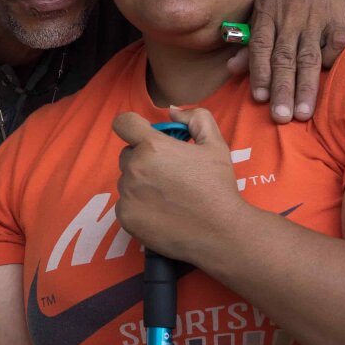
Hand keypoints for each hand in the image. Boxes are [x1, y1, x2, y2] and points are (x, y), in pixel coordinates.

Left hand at [111, 108, 245, 261]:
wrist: (220, 232)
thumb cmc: (218, 188)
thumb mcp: (215, 145)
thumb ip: (196, 119)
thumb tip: (172, 112)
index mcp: (153, 146)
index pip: (124, 123)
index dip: (132, 125)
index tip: (142, 134)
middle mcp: (135, 168)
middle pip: (127, 155)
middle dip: (143, 159)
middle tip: (168, 173)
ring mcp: (128, 194)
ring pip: (126, 181)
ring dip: (141, 184)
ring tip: (169, 196)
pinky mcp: (126, 217)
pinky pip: (125, 204)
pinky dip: (139, 206)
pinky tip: (162, 212)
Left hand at [229, 0, 344, 122]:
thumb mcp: (266, 9)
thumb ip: (250, 41)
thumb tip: (231, 69)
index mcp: (268, 14)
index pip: (261, 48)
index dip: (259, 73)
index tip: (259, 98)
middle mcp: (289, 18)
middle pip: (285, 58)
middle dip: (282, 89)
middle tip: (281, 116)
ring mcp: (315, 19)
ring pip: (309, 58)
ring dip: (306, 87)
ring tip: (303, 113)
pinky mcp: (338, 20)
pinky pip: (334, 45)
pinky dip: (331, 59)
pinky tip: (328, 74)